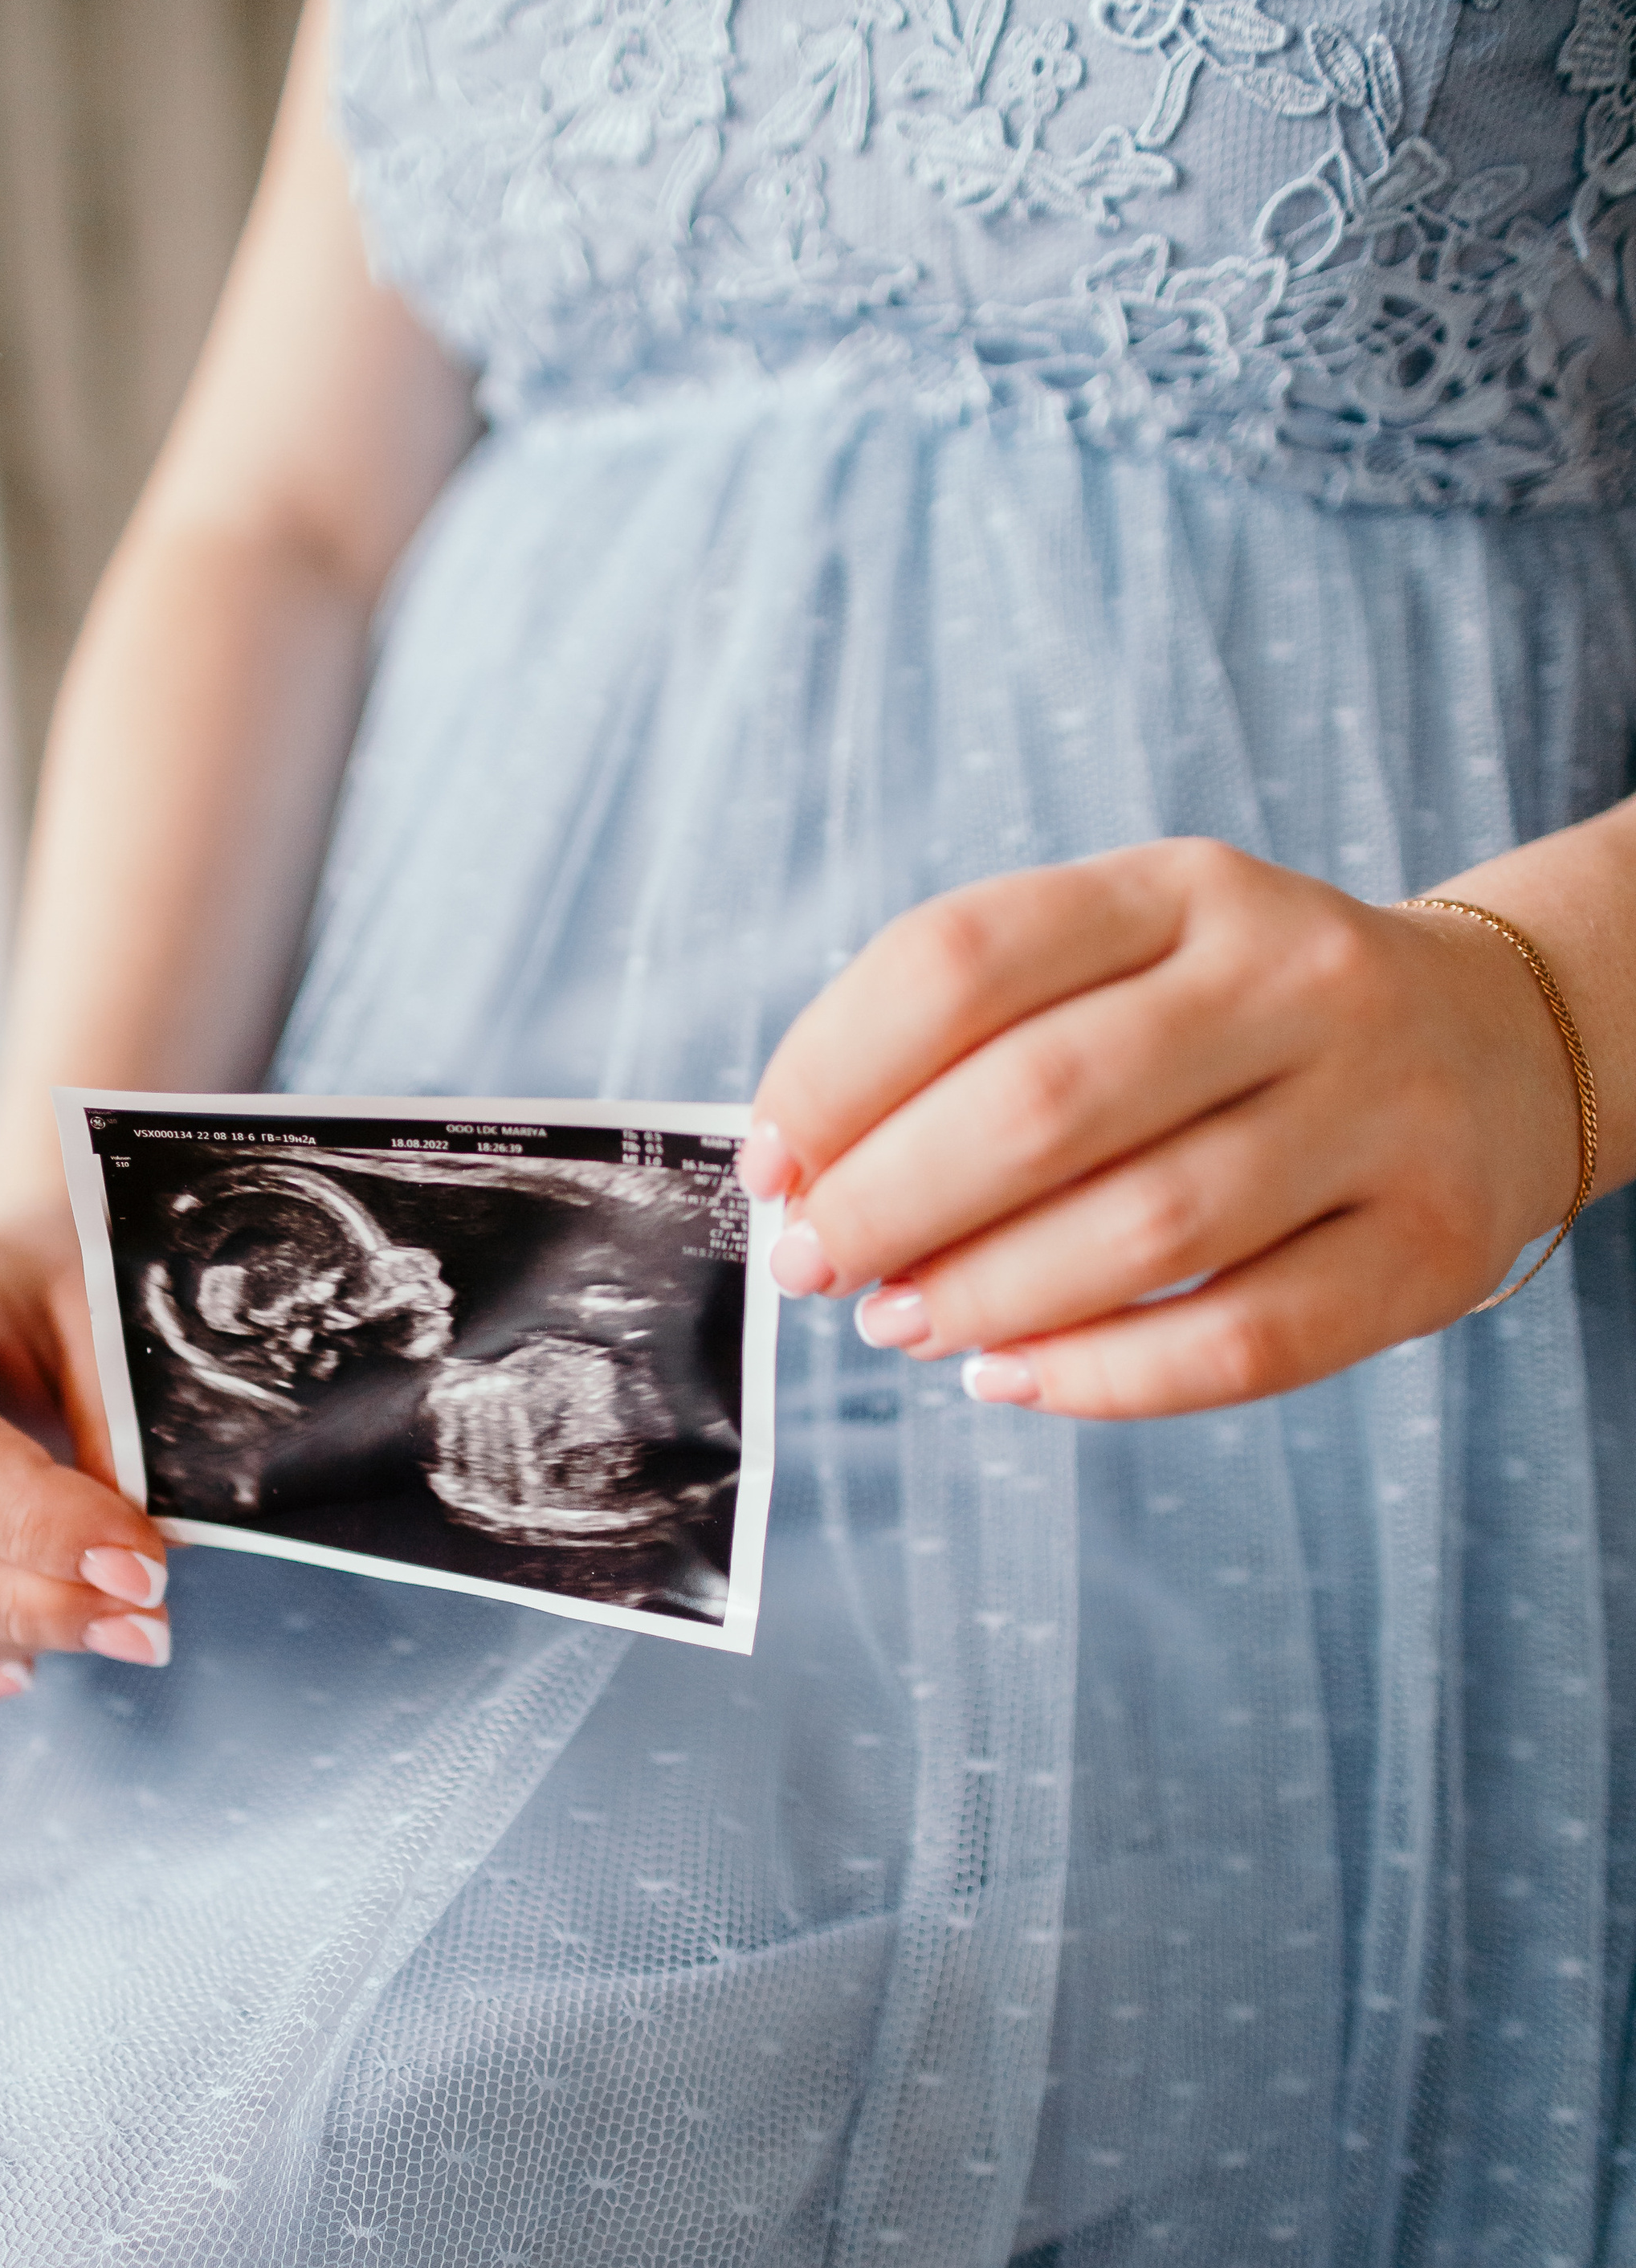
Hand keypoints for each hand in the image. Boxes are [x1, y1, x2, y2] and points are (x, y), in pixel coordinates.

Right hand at [0, 1206, 169, 1719]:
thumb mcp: (108, 1316)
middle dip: (25, 1601)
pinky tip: (20, 1673)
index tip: (143, 1563)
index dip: (35, 1525)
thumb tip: (135, 1567)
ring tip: (113, 1632)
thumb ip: (115, 1428)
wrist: (25, 1279)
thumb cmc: (72, 1287)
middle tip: (147, 1617)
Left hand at [744, 840, 1585, 1418]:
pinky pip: (1241, 1341)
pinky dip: (1100, 1378)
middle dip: (891, 1201)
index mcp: (1183, 889)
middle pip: (1044, 1101)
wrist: (1497, 1044)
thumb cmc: (1243, 1021)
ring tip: (897, 1321)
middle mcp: (1290, 978)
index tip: (769, 1163)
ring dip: (984, 1294)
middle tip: (816, 1262)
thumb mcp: (1128, 958)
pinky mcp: (1425, 1245)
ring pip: (1145, 1230)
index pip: (962, 958)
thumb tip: (808, 1174)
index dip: (833, 1072)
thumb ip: (975, 1036)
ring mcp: (1375, 1111)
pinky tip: (1009, 1376)